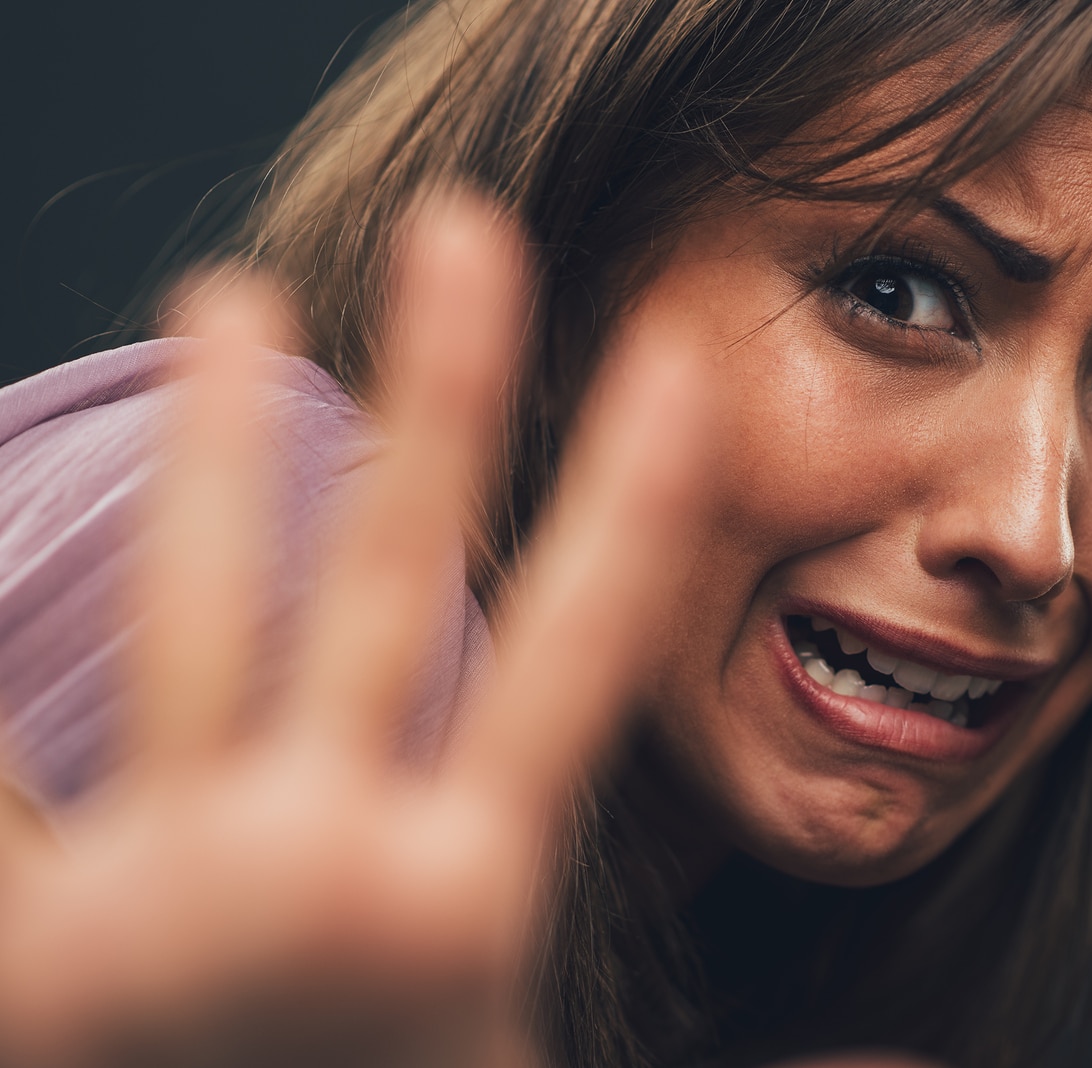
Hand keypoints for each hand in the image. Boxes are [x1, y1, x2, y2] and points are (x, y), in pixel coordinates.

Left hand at [0, 194, 706, 1065]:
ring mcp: (159, 892)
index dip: (637, 495)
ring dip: (208, 441)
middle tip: (464, 232)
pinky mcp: (27, 945)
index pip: (583, 653)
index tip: (672, 359)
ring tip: (221, 285)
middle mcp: (316, 863)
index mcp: (460, 902)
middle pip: (390, 577)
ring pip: (186, 614)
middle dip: (444, 391)